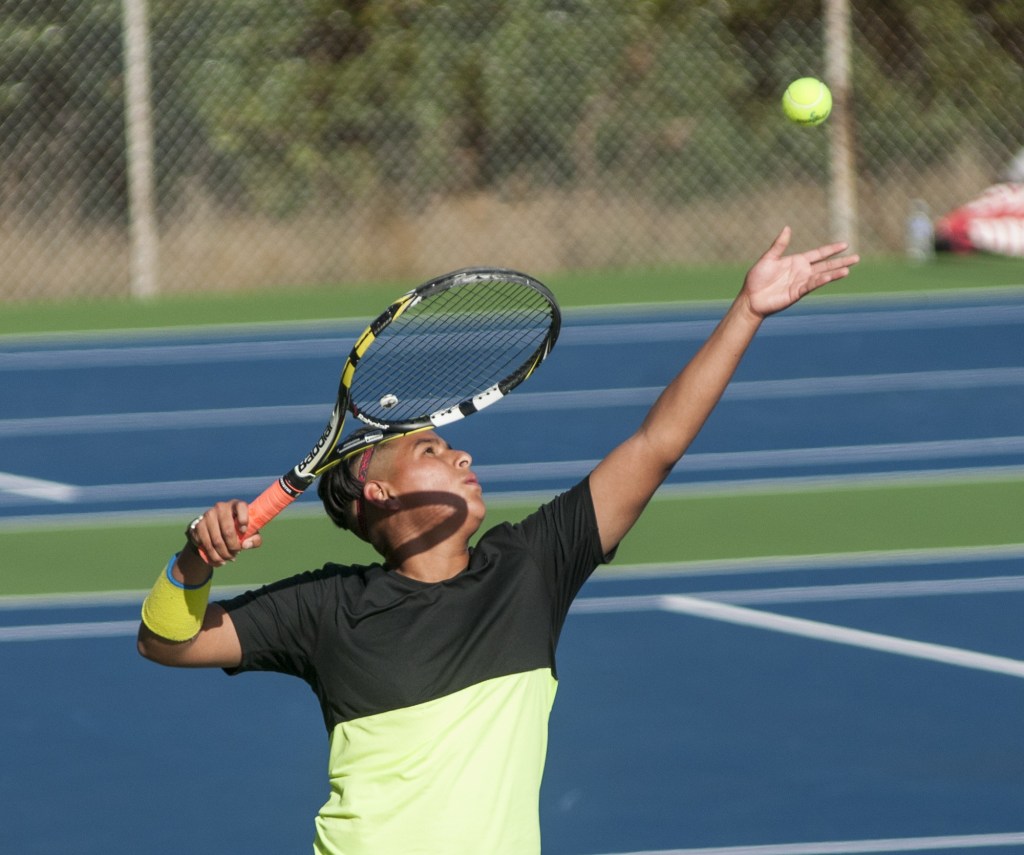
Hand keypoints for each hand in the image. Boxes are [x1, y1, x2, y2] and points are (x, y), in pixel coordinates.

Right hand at [184, 500, 261, 567]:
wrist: (216, 528)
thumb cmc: (238, 529)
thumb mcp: (250, 533)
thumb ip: (255, 539)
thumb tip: (245, 545)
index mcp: (236, 504)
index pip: (241, 507)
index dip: (243, 519)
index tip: (244, 531)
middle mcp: (221, 507)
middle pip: (228, 531)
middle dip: (233, 547)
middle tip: (236, 553)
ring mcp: (208, 515)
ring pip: (216, 540)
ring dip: (224, 554)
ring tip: (229, 558)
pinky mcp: (199, 525)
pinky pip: (206, 544)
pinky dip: (214, 556)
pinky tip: (220, 560)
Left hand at [742, 226, 858, 318]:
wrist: (750, 297)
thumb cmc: (757, 278)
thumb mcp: (769, 258)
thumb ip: (779, 245)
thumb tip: (787, 228)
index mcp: (797, 261)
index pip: (818, 254)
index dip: (831, 250)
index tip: (845, 245)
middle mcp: (802, 272)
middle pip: (825, 265)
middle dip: (841, 262)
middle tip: (857, 258)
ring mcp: (801, 282)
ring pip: (821, 276)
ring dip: (835, 272)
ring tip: (848, 269)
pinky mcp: (796, 292)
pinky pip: (811, 285)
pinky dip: (820, 281)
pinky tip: (830, 277)